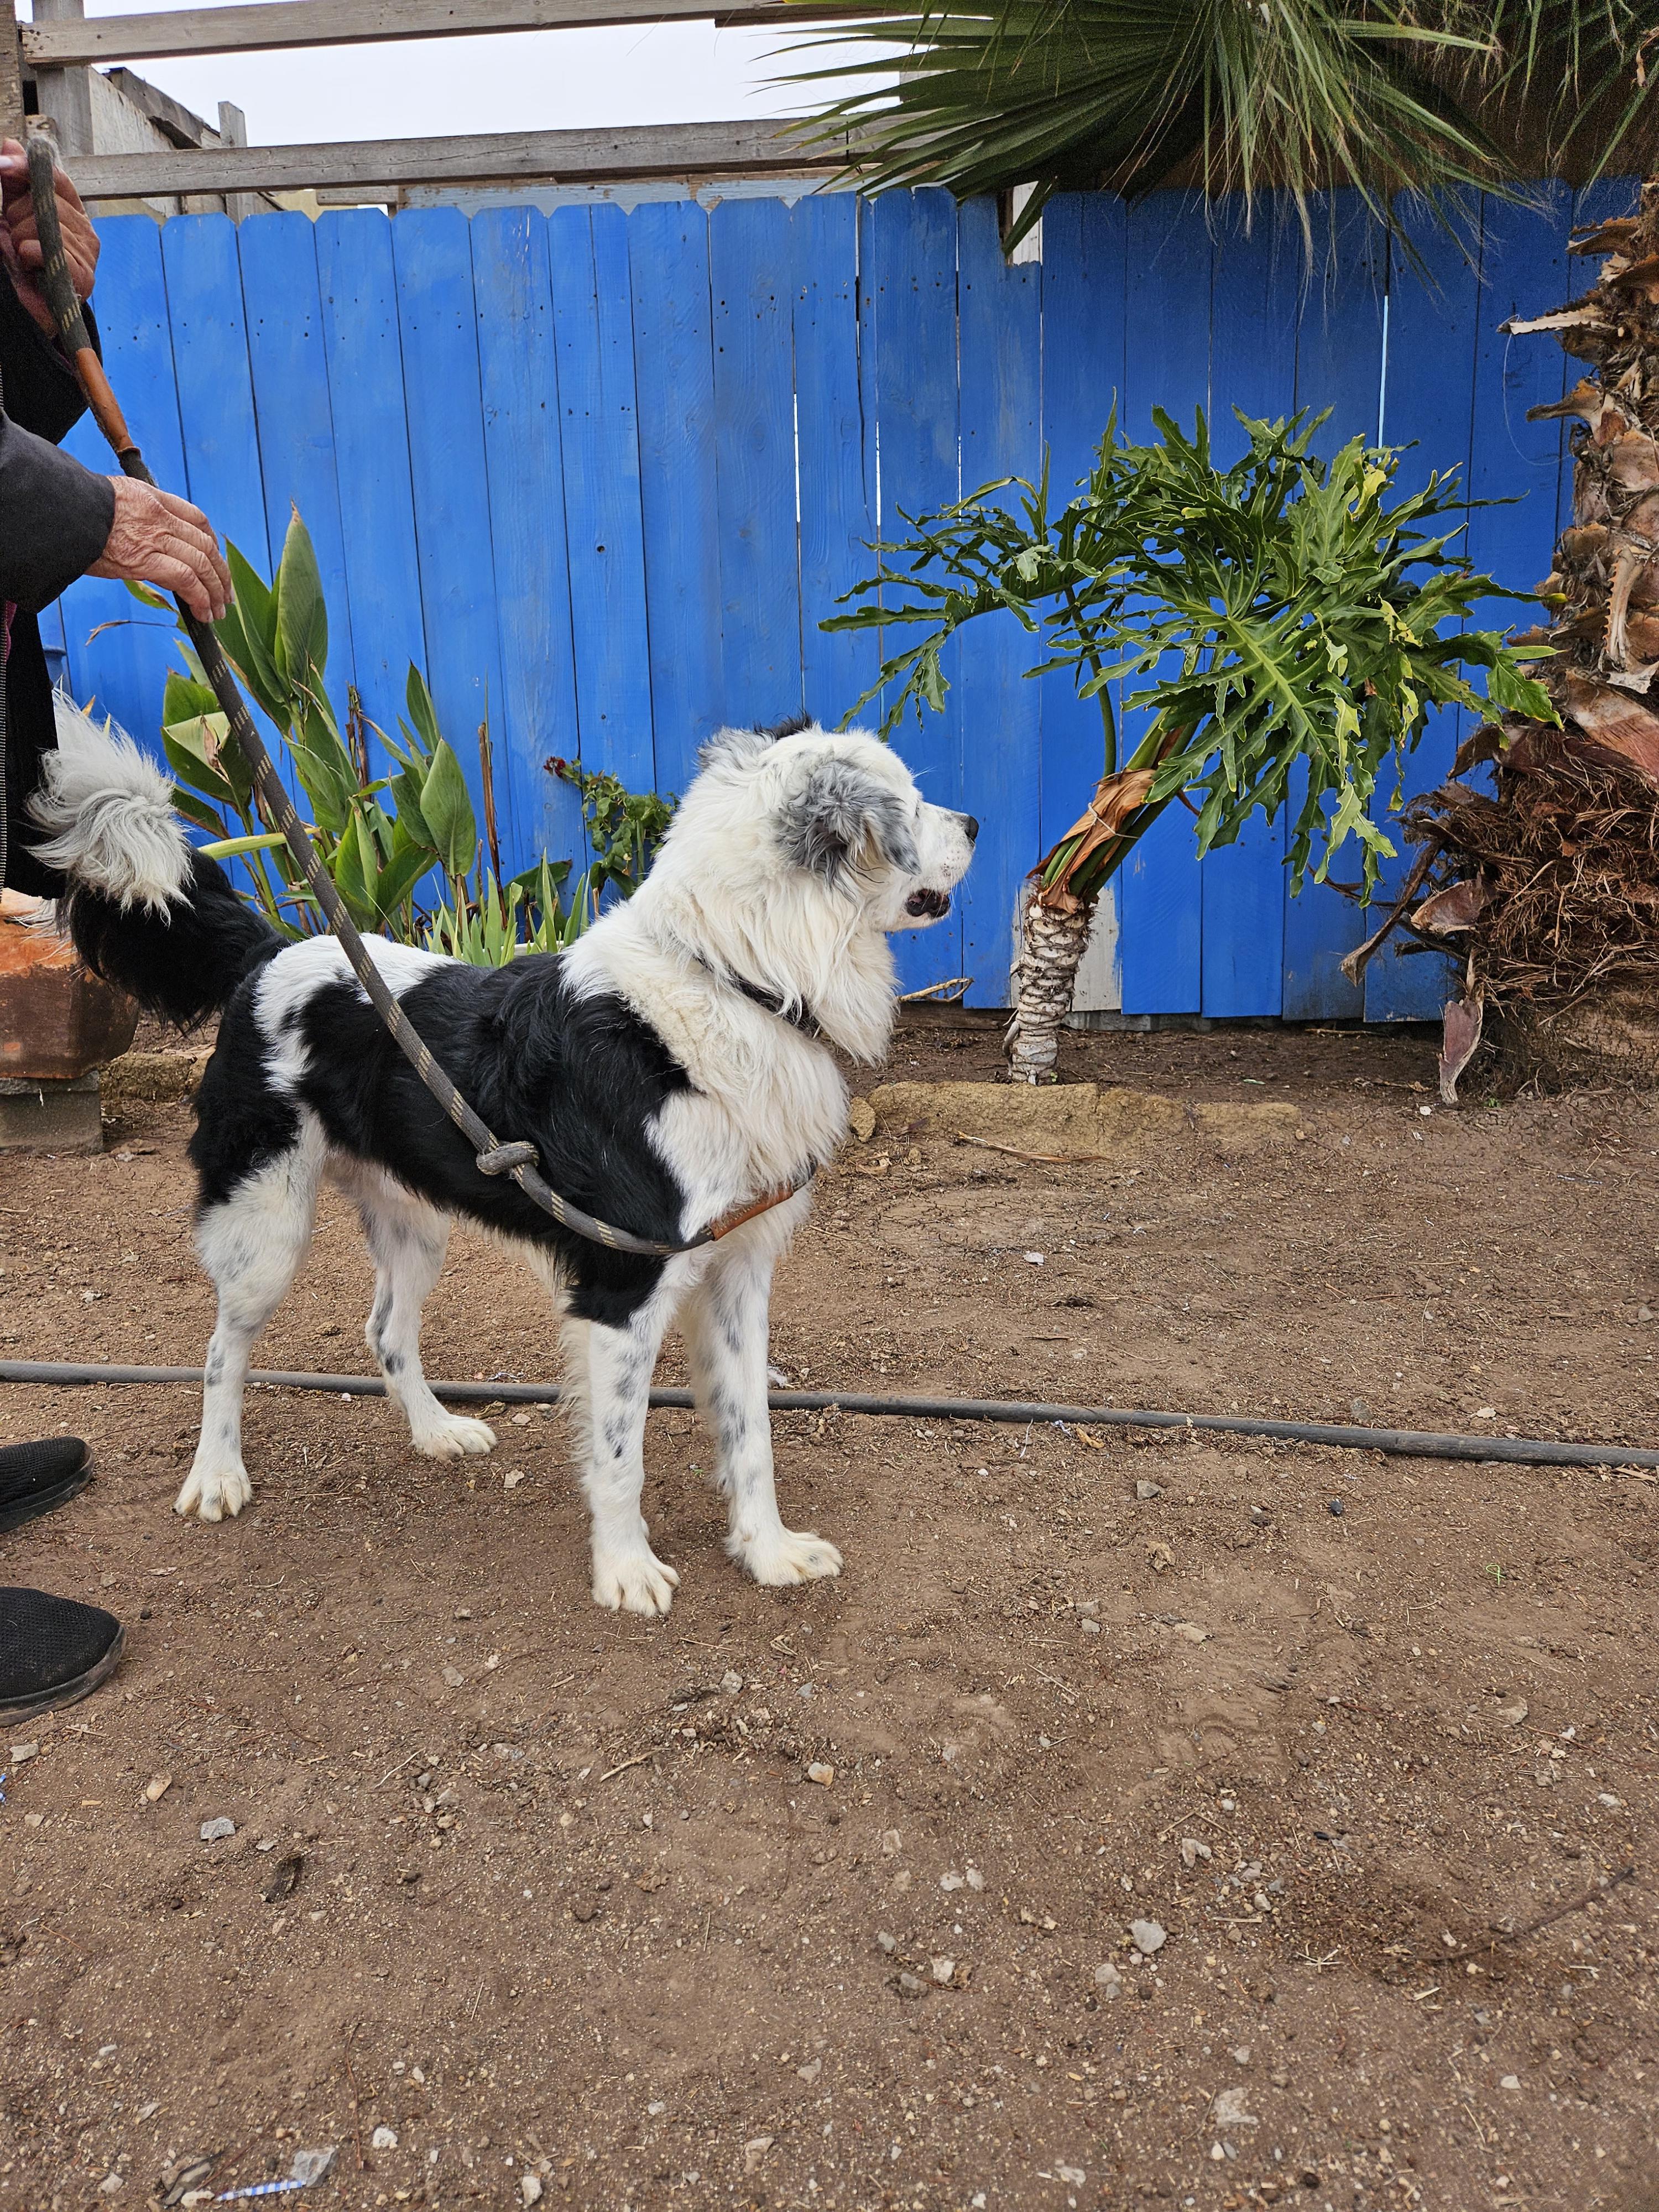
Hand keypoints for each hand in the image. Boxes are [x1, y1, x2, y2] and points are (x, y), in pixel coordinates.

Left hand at [0, 138, 98, 338]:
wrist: (26, 306)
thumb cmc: (23, 262)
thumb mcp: (13, 213)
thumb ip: (14, 181)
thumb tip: (11, 144)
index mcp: (74, 213)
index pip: (56, 178)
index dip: (28, 168)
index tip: (2, 166)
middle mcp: (86, 232)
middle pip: (47, 202)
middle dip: (20, 216)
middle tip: (19, 237)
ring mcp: (88, 256)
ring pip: (44, 226)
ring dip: (22, 240)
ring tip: (25, 257)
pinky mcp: (84, 278)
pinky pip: (48, 251)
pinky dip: (30, 255)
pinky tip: (31, 267)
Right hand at [88, 476, 231, 624]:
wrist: (60, 510)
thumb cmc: (76, 510)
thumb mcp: (111, 501)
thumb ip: (135, 516)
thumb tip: (141, 539)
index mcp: (152, 498)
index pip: (196, 518)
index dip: (212, 541)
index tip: (216, 558)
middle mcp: (160, 516)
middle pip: (205, 544)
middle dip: (221, 572)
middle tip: (225, 594)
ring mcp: (155, 537)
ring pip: (202, 564)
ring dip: (214, 591)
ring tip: (217, 611)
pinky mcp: (146, 560)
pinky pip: (186, 580)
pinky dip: (199, 598)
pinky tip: (202, 612)